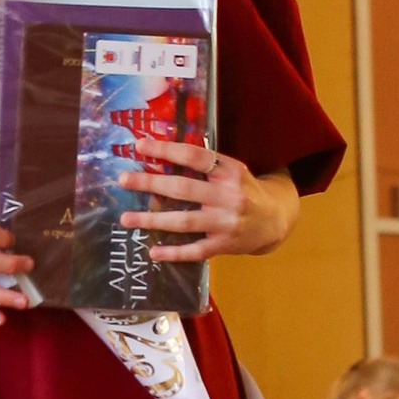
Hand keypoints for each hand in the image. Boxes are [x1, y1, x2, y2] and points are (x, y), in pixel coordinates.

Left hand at [121, 134, 298, 264]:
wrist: (275, 220)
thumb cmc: (245, 189)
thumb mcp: (232, 170)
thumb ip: (205, 165)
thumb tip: (162, 155)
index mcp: (230, 170)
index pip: (195, 156)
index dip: (167, 149)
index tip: (140, 145)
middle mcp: (229, 196)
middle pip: (184, 188)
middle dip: (150, 183)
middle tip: (123, 180)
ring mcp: (227, 222)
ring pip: (184, 221)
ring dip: (152, 220)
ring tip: (126, 219)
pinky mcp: (225, 245)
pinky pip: (195, 250)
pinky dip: (173, 253)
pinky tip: (153, 252)